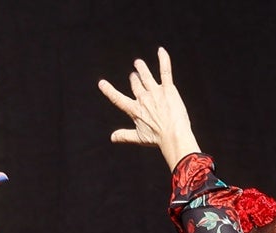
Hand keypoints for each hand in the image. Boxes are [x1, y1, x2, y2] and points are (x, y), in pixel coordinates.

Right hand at [98, 47, 200, 170]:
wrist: (173, 135)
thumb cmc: (157, 139)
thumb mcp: (139, 138)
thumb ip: (124, 136)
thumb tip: (112, 138)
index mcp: (135, 110)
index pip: (118, 99)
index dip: (109, 90)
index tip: (102, 83)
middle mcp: (143, 98)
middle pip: (136, 84)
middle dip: (134, 79)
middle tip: (133, 75)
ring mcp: (156, 92)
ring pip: (146, 76)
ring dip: (142, 68)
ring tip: (138, 63)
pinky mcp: (168, 89)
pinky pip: (165, 71)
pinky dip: (163, 59)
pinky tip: (161, 50)